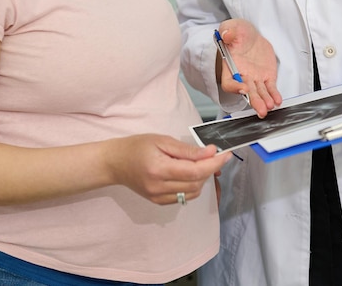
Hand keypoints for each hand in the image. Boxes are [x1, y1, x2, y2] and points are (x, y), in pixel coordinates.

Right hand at [104, 133, 231, 204]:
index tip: (225, 154)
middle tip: (214, 155)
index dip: (214, 164)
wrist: (115, 163)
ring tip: (200, 163)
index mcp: (159, 169)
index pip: (195, 171)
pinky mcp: (159, 202)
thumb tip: (210, 152)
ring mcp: (159, 197)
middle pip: (196, 184)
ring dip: (202, 178)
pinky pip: (184, 197)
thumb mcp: (161, 140)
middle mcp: (159, 187)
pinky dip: (192, 186)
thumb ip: (186, 150)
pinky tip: (189, 174)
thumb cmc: (137, 146)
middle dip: (210, 169)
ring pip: (192, 193)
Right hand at [218, 18, 281, 117]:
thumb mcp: (231, 27)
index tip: (244, 87)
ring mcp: (255, 77)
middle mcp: (242, 75)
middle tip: (260, 108)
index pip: (228, 82)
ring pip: (259, 92)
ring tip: (270, 106)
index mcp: (230, 65)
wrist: (251, 35)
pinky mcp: (267, 76)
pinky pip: (270, 88)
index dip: (235, 87)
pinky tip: (277, 100)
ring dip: (264, 101)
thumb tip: (226, 35)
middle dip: (254, 100)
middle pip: (246, 91)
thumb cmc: (238, 32)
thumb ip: (228, 31)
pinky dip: (274, 94)